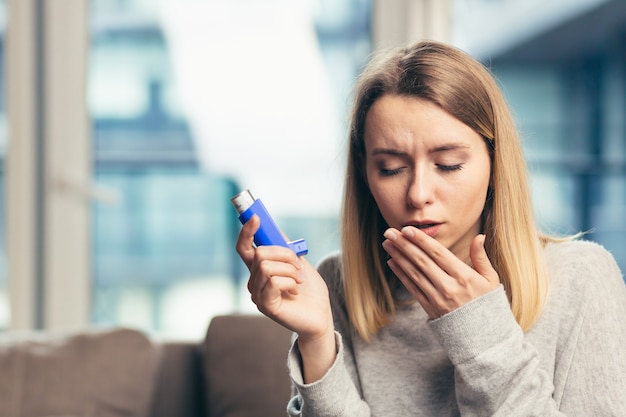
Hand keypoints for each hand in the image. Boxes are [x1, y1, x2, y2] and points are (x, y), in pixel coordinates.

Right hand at [236, 215, 335, 381]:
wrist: (321, 315)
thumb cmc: (310, 291)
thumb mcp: (299, 263)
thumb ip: (285, 248)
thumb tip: (274, 229)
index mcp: (260, 269)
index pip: (245, 247)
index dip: (247, 231)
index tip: (256, 218)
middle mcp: (255, 281)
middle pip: (260, 253)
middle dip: (284, 254)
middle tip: (298, 265)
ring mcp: (257, 294)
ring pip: (267, 266)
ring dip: (290, 270)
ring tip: (299, 280)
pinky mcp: (265, 305)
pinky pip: (273, 281)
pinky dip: (290, 281)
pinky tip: (295, 290)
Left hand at [382, 227, 499, 318]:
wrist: (483, 336)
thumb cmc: (487, 304)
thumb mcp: (490, 280)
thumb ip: (481, 257)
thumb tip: (479, 236)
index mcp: (464, 276)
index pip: (438, 253)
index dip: (421, 240)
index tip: (407, 229)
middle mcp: (448, 286)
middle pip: (422, 261)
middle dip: (404, 244)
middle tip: (389, 232)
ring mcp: (437, 298)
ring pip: (414, 273)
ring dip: (398, 256)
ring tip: (387, 244)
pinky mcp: (429, 308)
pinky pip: (412, 288)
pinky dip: (400, 274)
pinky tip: (392, 262)